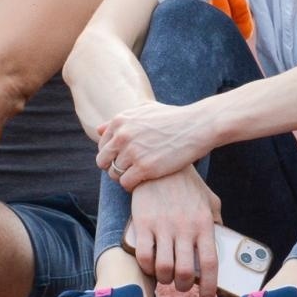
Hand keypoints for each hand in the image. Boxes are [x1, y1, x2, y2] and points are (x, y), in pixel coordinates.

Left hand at [96, 100, 213, 187]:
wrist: (197, 126)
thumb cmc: (173, 118)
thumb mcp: (145, 110)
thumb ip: (121, 120)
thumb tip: (99, 129)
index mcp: (120, 121)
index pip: (102, 146)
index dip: (111, 155)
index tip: (123, 159)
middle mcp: (122, 135)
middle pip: (103, 161)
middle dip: (113, 168)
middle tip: (128, 170)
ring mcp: (132, 152)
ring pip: (114, 174)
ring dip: (124, 178)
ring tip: (138, 176)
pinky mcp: (145, 167)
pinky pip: (126, 183)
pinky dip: (132, 186)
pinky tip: (143, 182)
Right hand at [126, 170, 222, 296]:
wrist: (159, 161)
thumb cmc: (186, 184)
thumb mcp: (208, 199)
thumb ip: (216, 220)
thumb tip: (221, 241)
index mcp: (204, 224)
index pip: (210, 264)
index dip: (207, 288)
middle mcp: (185, 228)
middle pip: (184, 272)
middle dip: (182, 287)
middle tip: (180, 285)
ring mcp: (163, 226)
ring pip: (163, 268)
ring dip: (164, 279)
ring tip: (165, 276)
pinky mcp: (142, 223)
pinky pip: (143, 255)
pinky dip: (146, 267)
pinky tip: (149, 265)